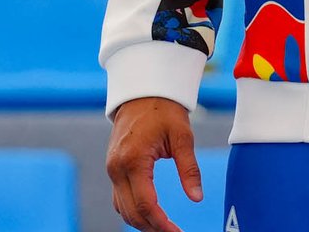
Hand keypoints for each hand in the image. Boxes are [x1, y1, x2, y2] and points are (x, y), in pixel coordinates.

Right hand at [107, 96, 200, 231]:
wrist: (142, 91)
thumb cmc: (164, 110)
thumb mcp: (182, 136)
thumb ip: (189, 169)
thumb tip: (196, 198)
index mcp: (133, 160)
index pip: (146, 205)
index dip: (161, 224)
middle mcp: (117, 168)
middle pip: (131, 212)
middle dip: (152, 227)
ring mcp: (112, 168)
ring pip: (122, 208)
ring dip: (141, 222)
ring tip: (164, 227)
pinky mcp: (113, 167)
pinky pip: (119, 198)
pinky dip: (133, 210)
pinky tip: (150, 215)